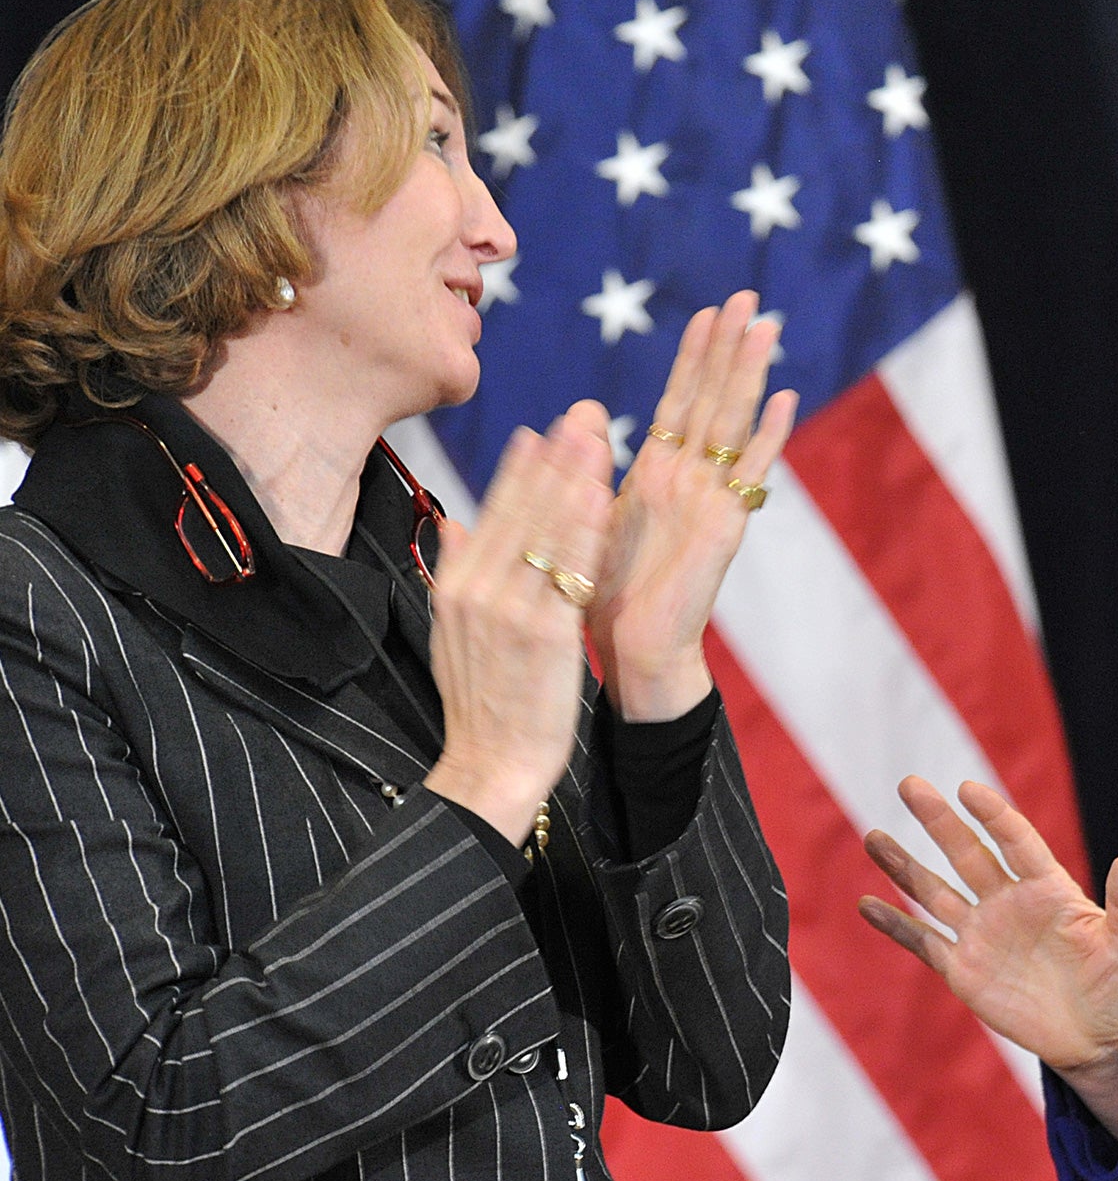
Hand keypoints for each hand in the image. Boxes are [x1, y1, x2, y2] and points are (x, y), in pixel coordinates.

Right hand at [422, 402, 612, 841]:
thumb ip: (457, 574)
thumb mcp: (454, 634)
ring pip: (544, 531)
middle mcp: (476, 590)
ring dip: (571, 479)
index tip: (544, 430)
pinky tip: (600, 496)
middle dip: (553, 459)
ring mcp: (508, 610)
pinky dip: (582, 531)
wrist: (491, 767)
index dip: (522, 469)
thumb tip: (454, 525)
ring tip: (596, 436)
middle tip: (581, 413)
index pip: (493, 513)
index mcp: (456, 587)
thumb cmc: (483, 703)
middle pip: (520, 510)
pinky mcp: (541, 634)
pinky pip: (566, 571)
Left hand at [592, 290, 797, 721]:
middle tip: (745, 296)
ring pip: (732, 423)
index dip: (693, 358)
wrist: (634, 654)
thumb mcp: (588, 518)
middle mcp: (691, 481)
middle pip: (712, 399)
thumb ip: (589, 469)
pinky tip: (786, 399)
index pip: (679, 402)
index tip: (705, 312)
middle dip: (727, 348)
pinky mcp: (724, 527)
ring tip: (764, 326)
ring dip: (748, 374)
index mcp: (658, 476)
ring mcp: (713, 501)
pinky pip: (750, 475)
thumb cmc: (608, 597)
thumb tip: (577, 416)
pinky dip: (769, 437)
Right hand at [858, 778, 1117, 1076]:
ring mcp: (983, 934)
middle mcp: (1008, 902)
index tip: (968, 790)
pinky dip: (896, 925)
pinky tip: (867, 904)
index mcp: (1048, 888)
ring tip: (873, 837)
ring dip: (904, 866)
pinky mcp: (964, 970)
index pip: (1015, 841)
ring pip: (935, 892)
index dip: (993, 815)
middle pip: (967, 853)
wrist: (1096, 1038)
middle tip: (910, 784)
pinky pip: (924, 942)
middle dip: (938, 820)